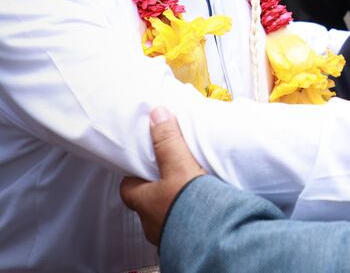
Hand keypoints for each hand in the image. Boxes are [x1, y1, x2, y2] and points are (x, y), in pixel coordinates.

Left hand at [120, 107, 205, 244]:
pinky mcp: (189, 242)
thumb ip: (168, 141)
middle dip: (158, 190)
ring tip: (194, 192)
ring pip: (167, 215)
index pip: (128, 188)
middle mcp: (152, 223)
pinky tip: (206, 210)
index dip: (135, 174)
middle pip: (148, 202)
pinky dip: (192, 218)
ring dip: (176, 205)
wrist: (214, 238)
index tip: (144, 163)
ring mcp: (169, 235)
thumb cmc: (189, 205)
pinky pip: (185, 227)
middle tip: (173, 175)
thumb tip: (157, 114)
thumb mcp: (179, 166)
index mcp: (144, 203)